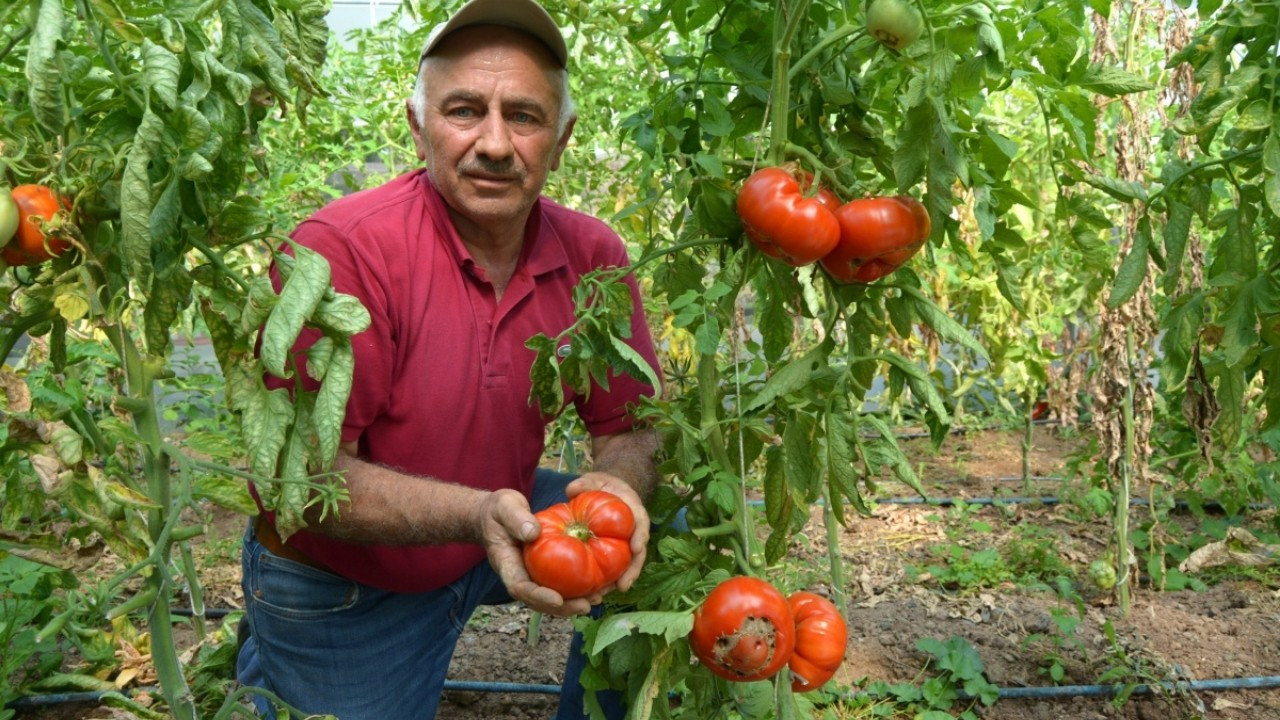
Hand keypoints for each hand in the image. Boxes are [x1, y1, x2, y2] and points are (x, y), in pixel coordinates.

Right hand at [475, 489, 591, 616]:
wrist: (494, 515)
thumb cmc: (498, 511)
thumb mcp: (505, 507)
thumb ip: (516, 518)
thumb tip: (533, 533)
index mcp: (506, 564)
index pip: (520, 588)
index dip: (538, 596)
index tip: (557, 599)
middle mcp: (519, 575)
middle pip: (538, 600)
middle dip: (562, 608)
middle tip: (585, 606)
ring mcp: (531, 574)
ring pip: (550, 596)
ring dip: (572, 603)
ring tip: (596, 600)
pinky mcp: (543, 570)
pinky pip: (558, 584)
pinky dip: (576, 589)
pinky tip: (596, 586)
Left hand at [565, 472, 650, 596]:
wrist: (609, 492)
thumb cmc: (603, 485)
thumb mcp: (595, 479)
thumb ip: (585, 483)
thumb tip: (572, 490)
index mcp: (633, 510)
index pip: (641, 523)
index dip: (640, 535)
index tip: (636, 548)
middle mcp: (633, 530)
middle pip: (638, 553)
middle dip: (632, 571)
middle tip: (622, 586)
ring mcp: (625, 544)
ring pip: (626, 567)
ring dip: (617, 583)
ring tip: (603, 597)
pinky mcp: (614, 554)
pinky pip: (612, 570)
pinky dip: (605, 583)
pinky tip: (592, 594)